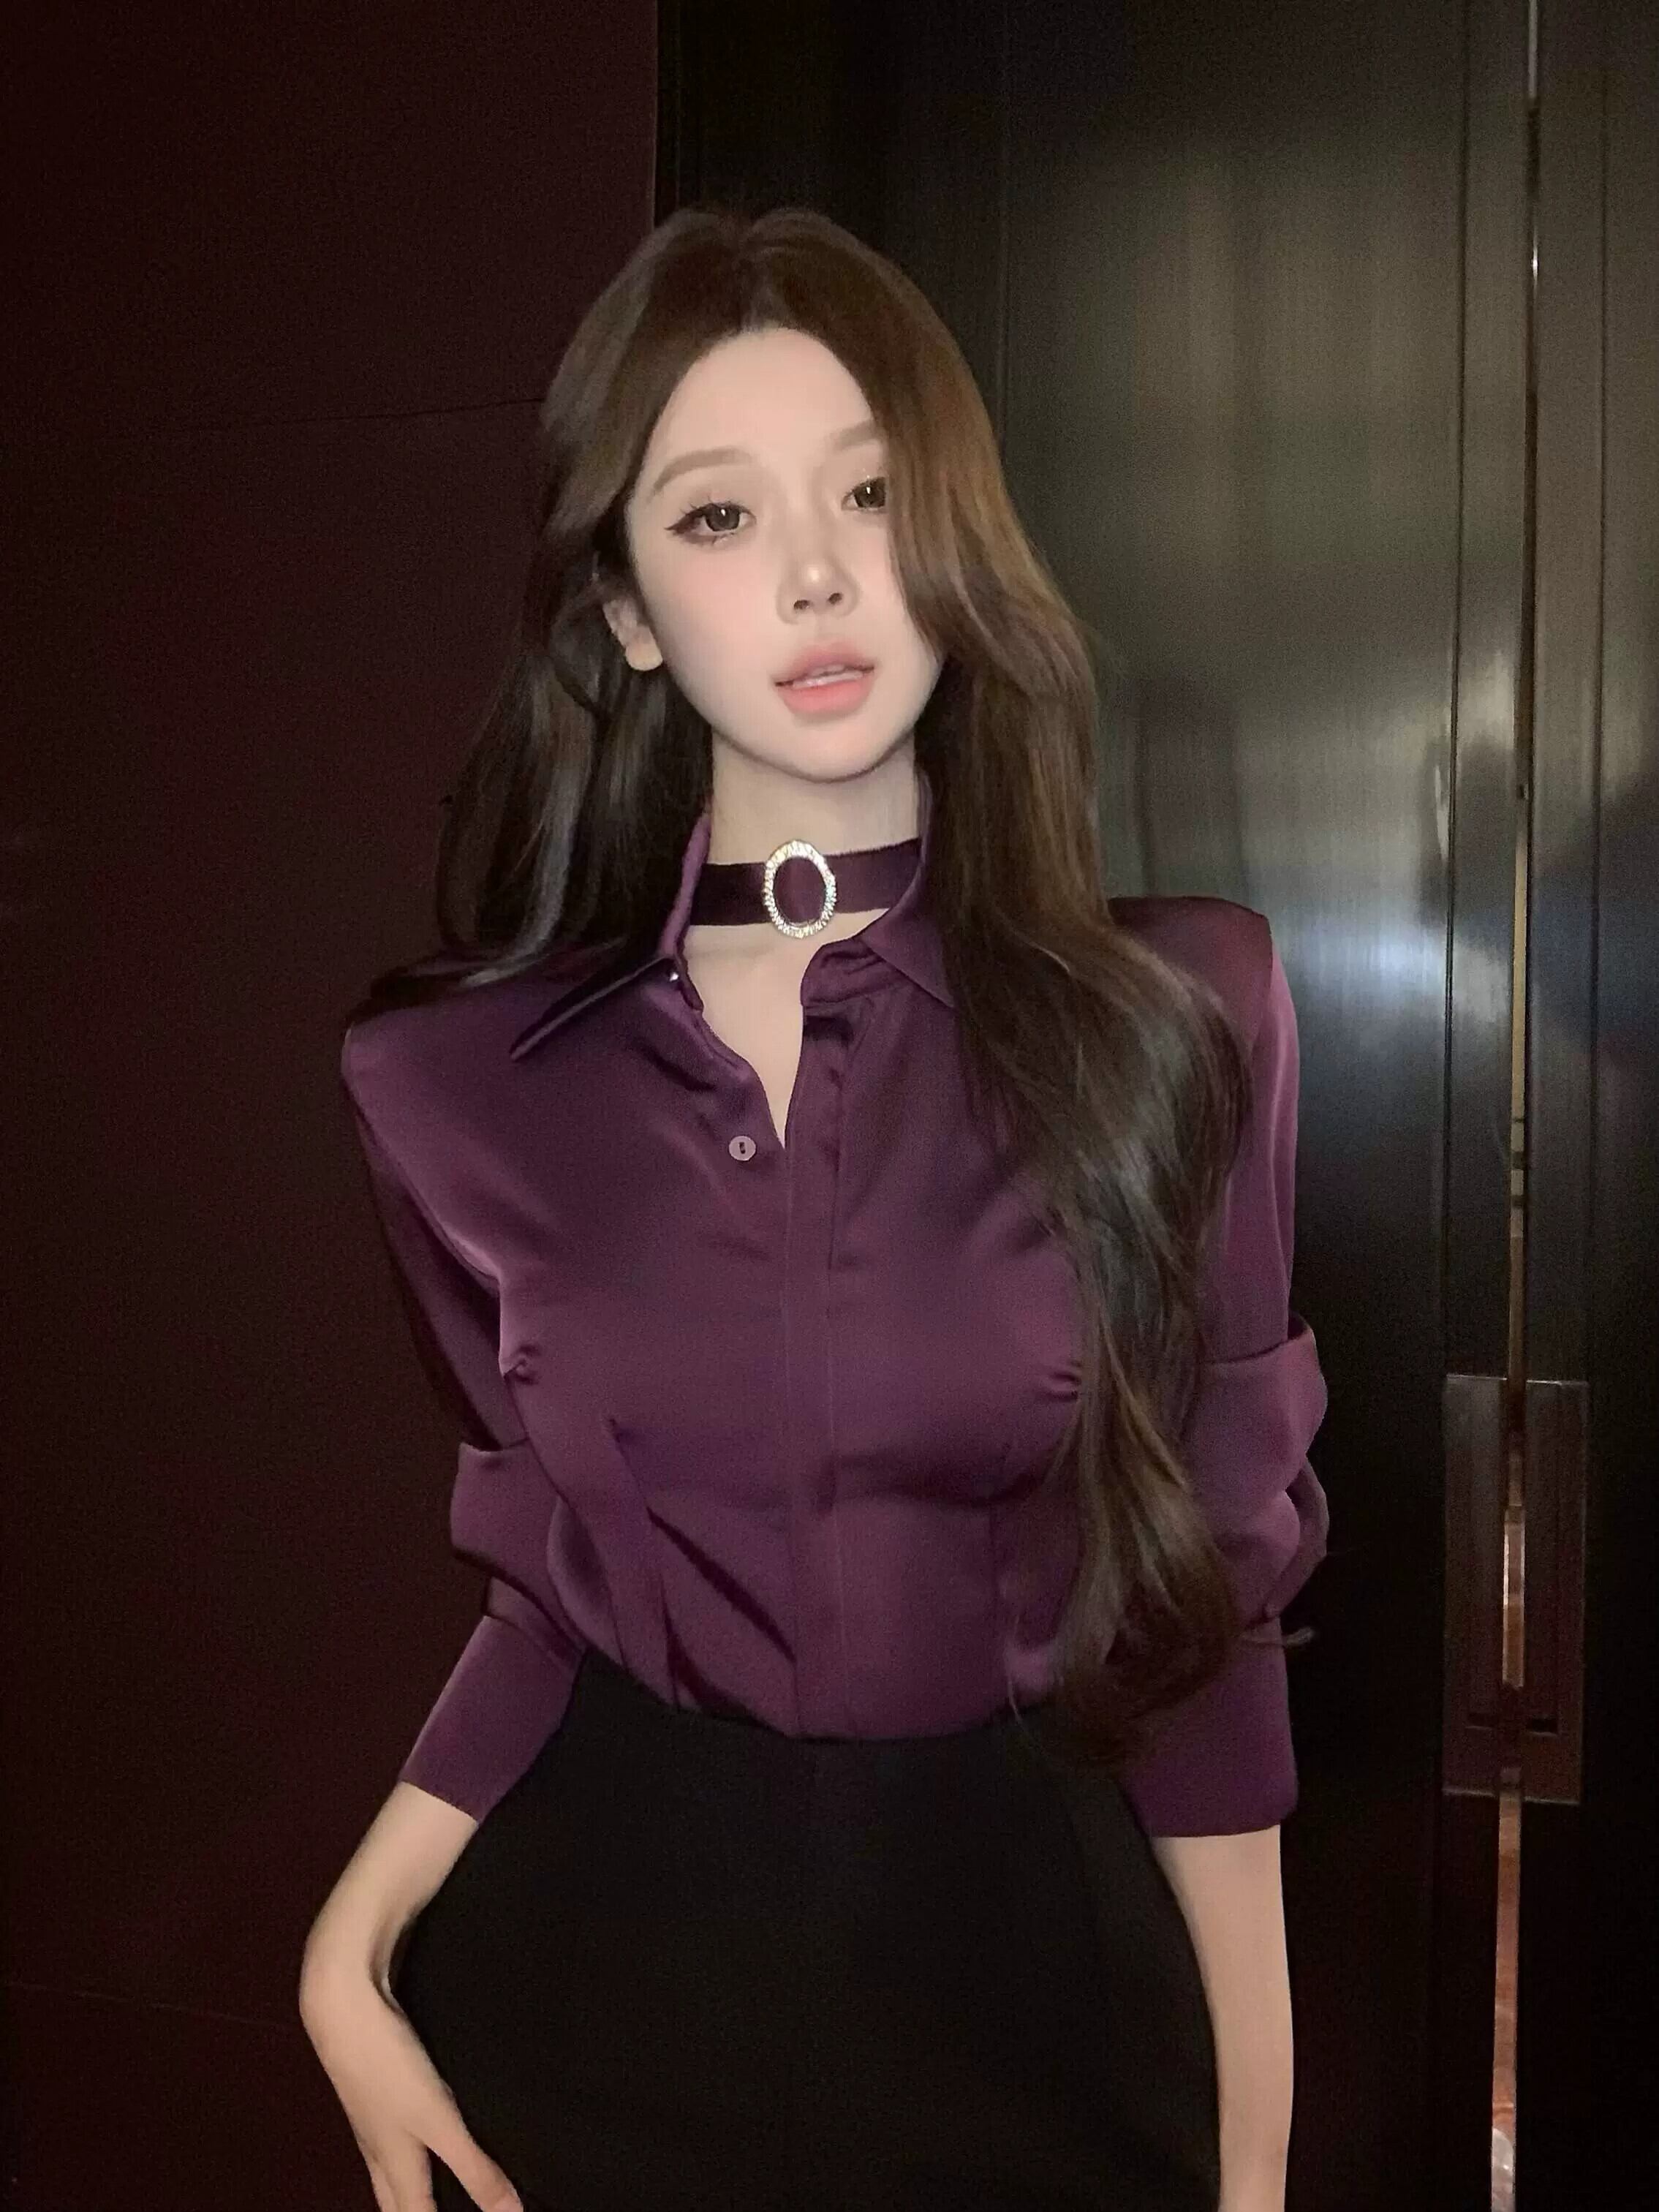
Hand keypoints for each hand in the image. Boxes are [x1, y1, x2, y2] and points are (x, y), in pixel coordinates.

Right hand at [299, 1957, 523, 2211]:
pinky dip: (409, 2148)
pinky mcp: (375, 2089)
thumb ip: (475, 2168)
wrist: (343, 2008)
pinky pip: (390, 2136)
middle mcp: (379, 2152)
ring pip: (390, 2172)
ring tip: (434, 2190)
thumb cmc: (386, 2067)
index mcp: (395, 2169)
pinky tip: (421, 2129)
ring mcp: (374, 2120)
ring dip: (411, 2188)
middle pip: (397, 2204)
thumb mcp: (438, 2120)